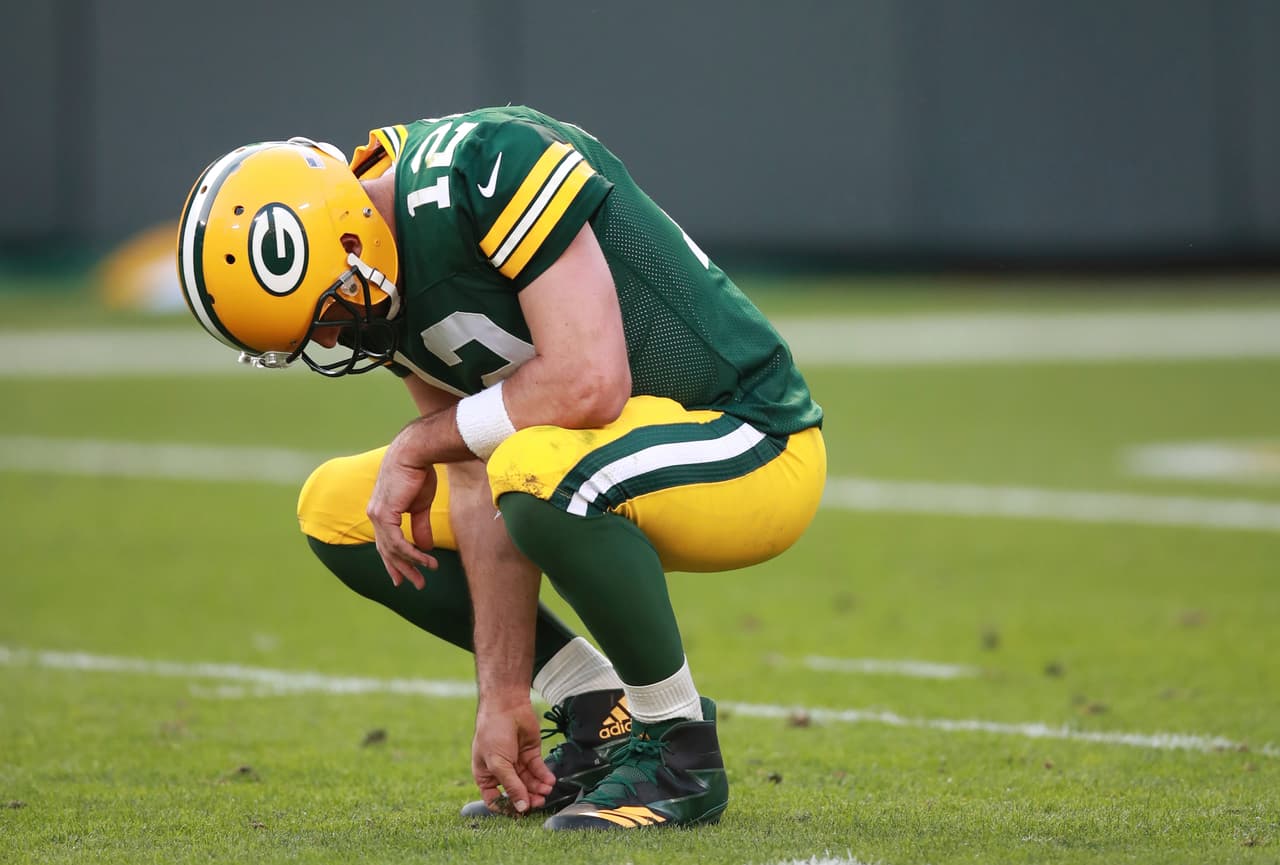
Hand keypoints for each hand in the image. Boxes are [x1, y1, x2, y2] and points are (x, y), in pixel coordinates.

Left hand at [366, 429, 438, 587]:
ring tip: (427, 574)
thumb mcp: (419, 505)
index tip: (403, 578)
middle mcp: (375, 515)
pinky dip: (412, 554)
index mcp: (381, 512)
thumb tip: (424, 547)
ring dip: (411, 564)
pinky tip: (424, 560)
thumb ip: (420, 526)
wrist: (415, 454)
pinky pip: (397, 542)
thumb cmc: (418, 473)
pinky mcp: (384, 514)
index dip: (394, 561)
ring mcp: (377, 515)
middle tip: (417, 584)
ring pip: (392, 549)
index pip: (385, 543)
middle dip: (402, 569)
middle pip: (387, 551)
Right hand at [471, 699, 555, 815]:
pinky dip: (544, 776)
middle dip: (528, 798)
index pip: (495, 798)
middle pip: (516, 792)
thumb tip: (521, 808)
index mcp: (486, 775)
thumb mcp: (498, 763)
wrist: (507, 706)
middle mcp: (502, 771)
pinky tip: (550, 781)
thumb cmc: (493, 733)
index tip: (519, 812)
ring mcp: (516, 762)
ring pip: (529, 782)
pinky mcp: (530, 754)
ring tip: (547, 790)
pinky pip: (538, 770)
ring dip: (538, 788)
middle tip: (539, 802)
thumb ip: (511, 786)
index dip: (506, 806)